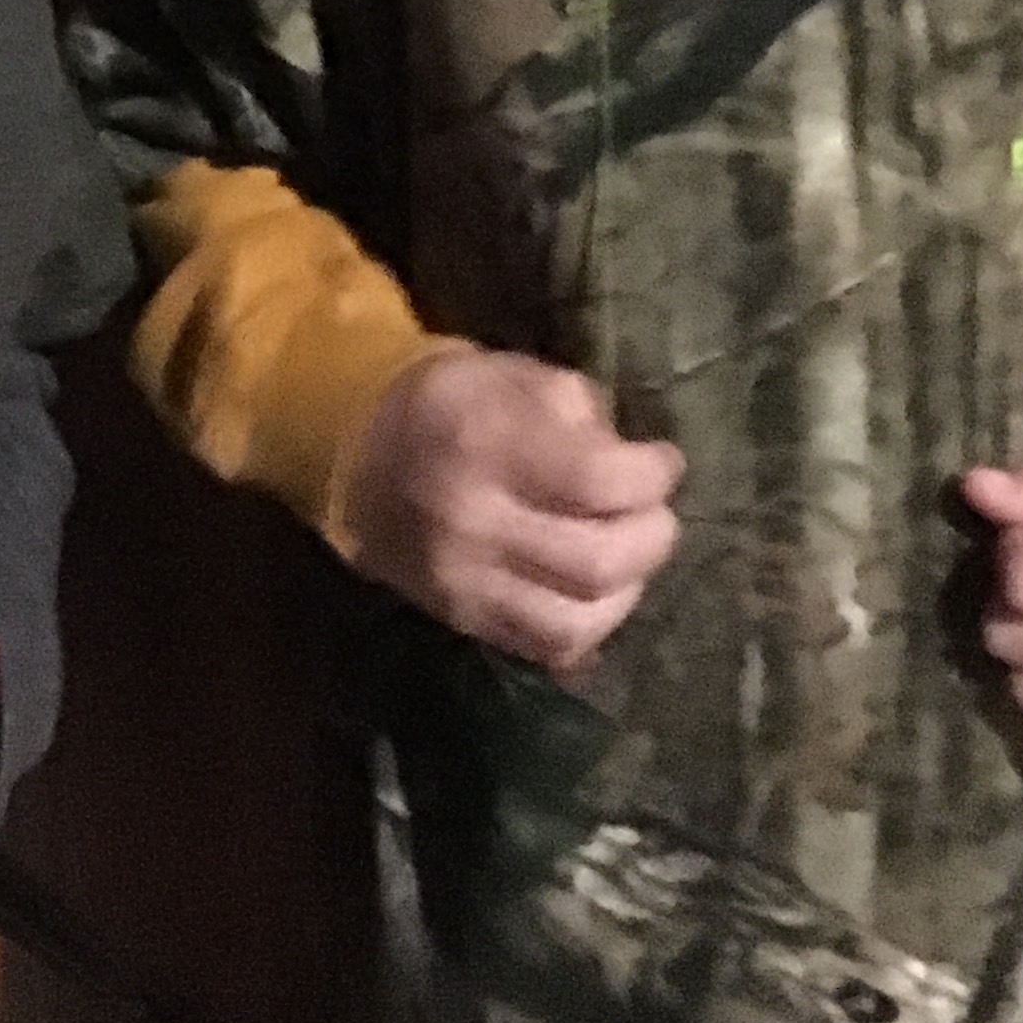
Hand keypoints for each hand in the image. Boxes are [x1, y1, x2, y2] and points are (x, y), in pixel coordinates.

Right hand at [338, 348, 680, 675]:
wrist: (359, 455)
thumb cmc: (453, 403)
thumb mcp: (514, 375)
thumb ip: (580, 412)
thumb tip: (632, 461)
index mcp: (488, 443)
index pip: (597, 481)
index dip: (651, 477)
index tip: (663, 462)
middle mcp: (475, 520)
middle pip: (597, 561)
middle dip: (650, 538)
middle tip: (655, 513)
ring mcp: (465, 581)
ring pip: (576, 621)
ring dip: (626, 591)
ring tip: (629, 557)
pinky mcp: (463, 618)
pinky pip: (545, 647)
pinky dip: (589, 627)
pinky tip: (596, 594)